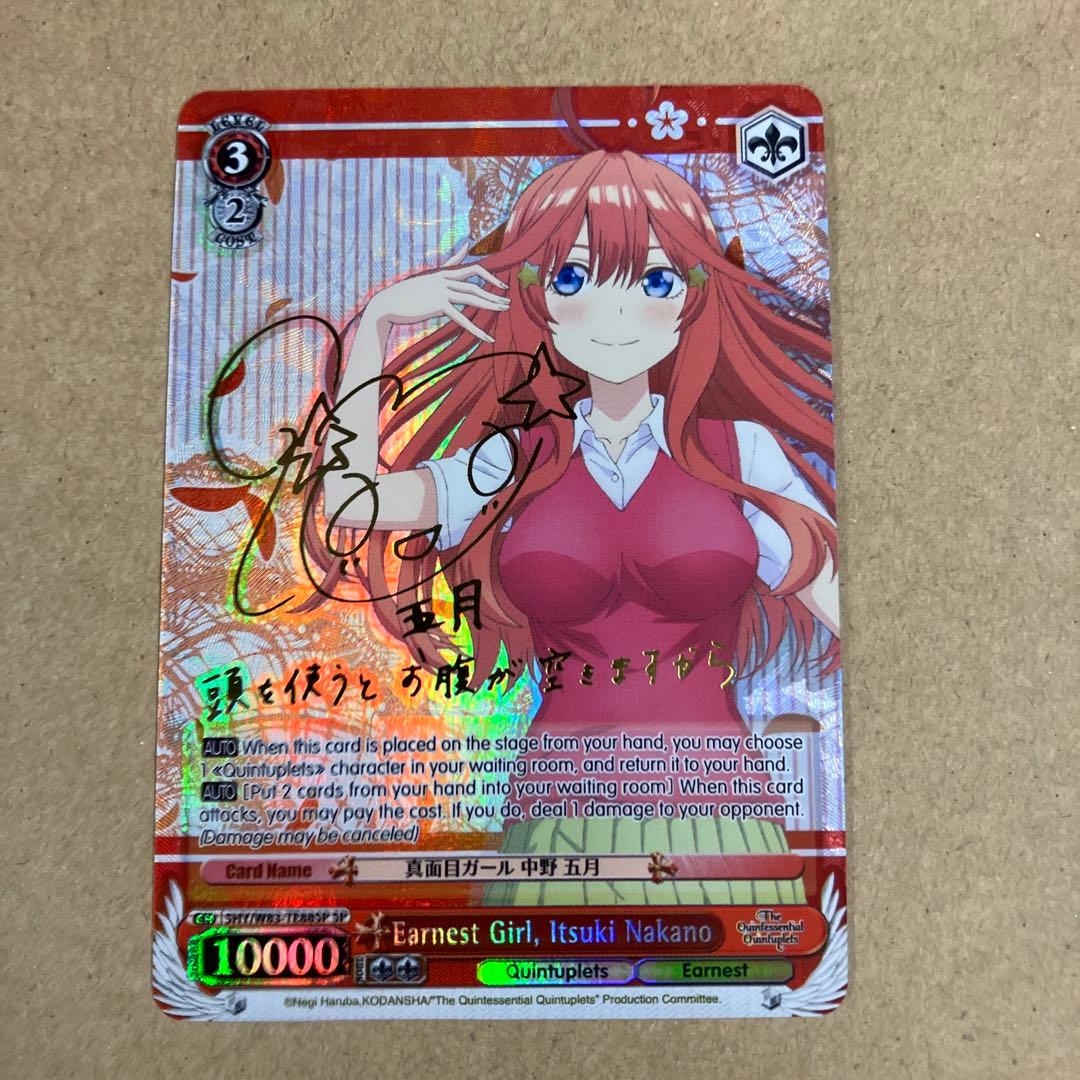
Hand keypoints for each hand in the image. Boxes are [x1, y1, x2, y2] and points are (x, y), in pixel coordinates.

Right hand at [364, 244, 508, 342]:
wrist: (387, 302)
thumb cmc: (402, 295)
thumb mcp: (420, 282)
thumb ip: (435, 277)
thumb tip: (437, 281)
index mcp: (440, 273)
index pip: (469, 267)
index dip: (487, 274)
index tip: (499, 283)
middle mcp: (443, 279)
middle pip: (475, 283)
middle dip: (493, 292)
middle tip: (507, 300)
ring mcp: (441, 291)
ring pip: (473, 296)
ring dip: (491, 303)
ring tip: (505, 309)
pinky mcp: (439, 306)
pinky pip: (463, 318)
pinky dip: (477, 329)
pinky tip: (488, 337)